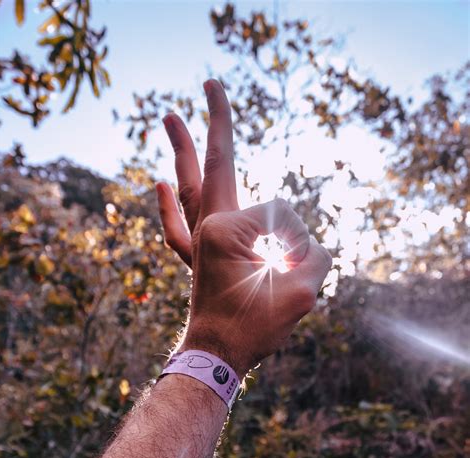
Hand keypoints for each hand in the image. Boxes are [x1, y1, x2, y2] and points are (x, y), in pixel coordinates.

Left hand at [156, 79, 331, 376]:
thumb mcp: (302, 293)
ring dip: (183, 152)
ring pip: (190, 187)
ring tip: (168, 117)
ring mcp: (198, 241)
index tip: (297, 271)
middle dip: (216, 123)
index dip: (299, 242)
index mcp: (228, 230)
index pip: (280, 213)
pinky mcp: (195, 258)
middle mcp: (208, 227)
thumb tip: (302, 248)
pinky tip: (160, 184)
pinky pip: (177, 227)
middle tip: (209, 83)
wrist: (216, 357)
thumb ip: (314, 257)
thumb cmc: (254, 328)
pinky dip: (168, 207)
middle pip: (215, 164)